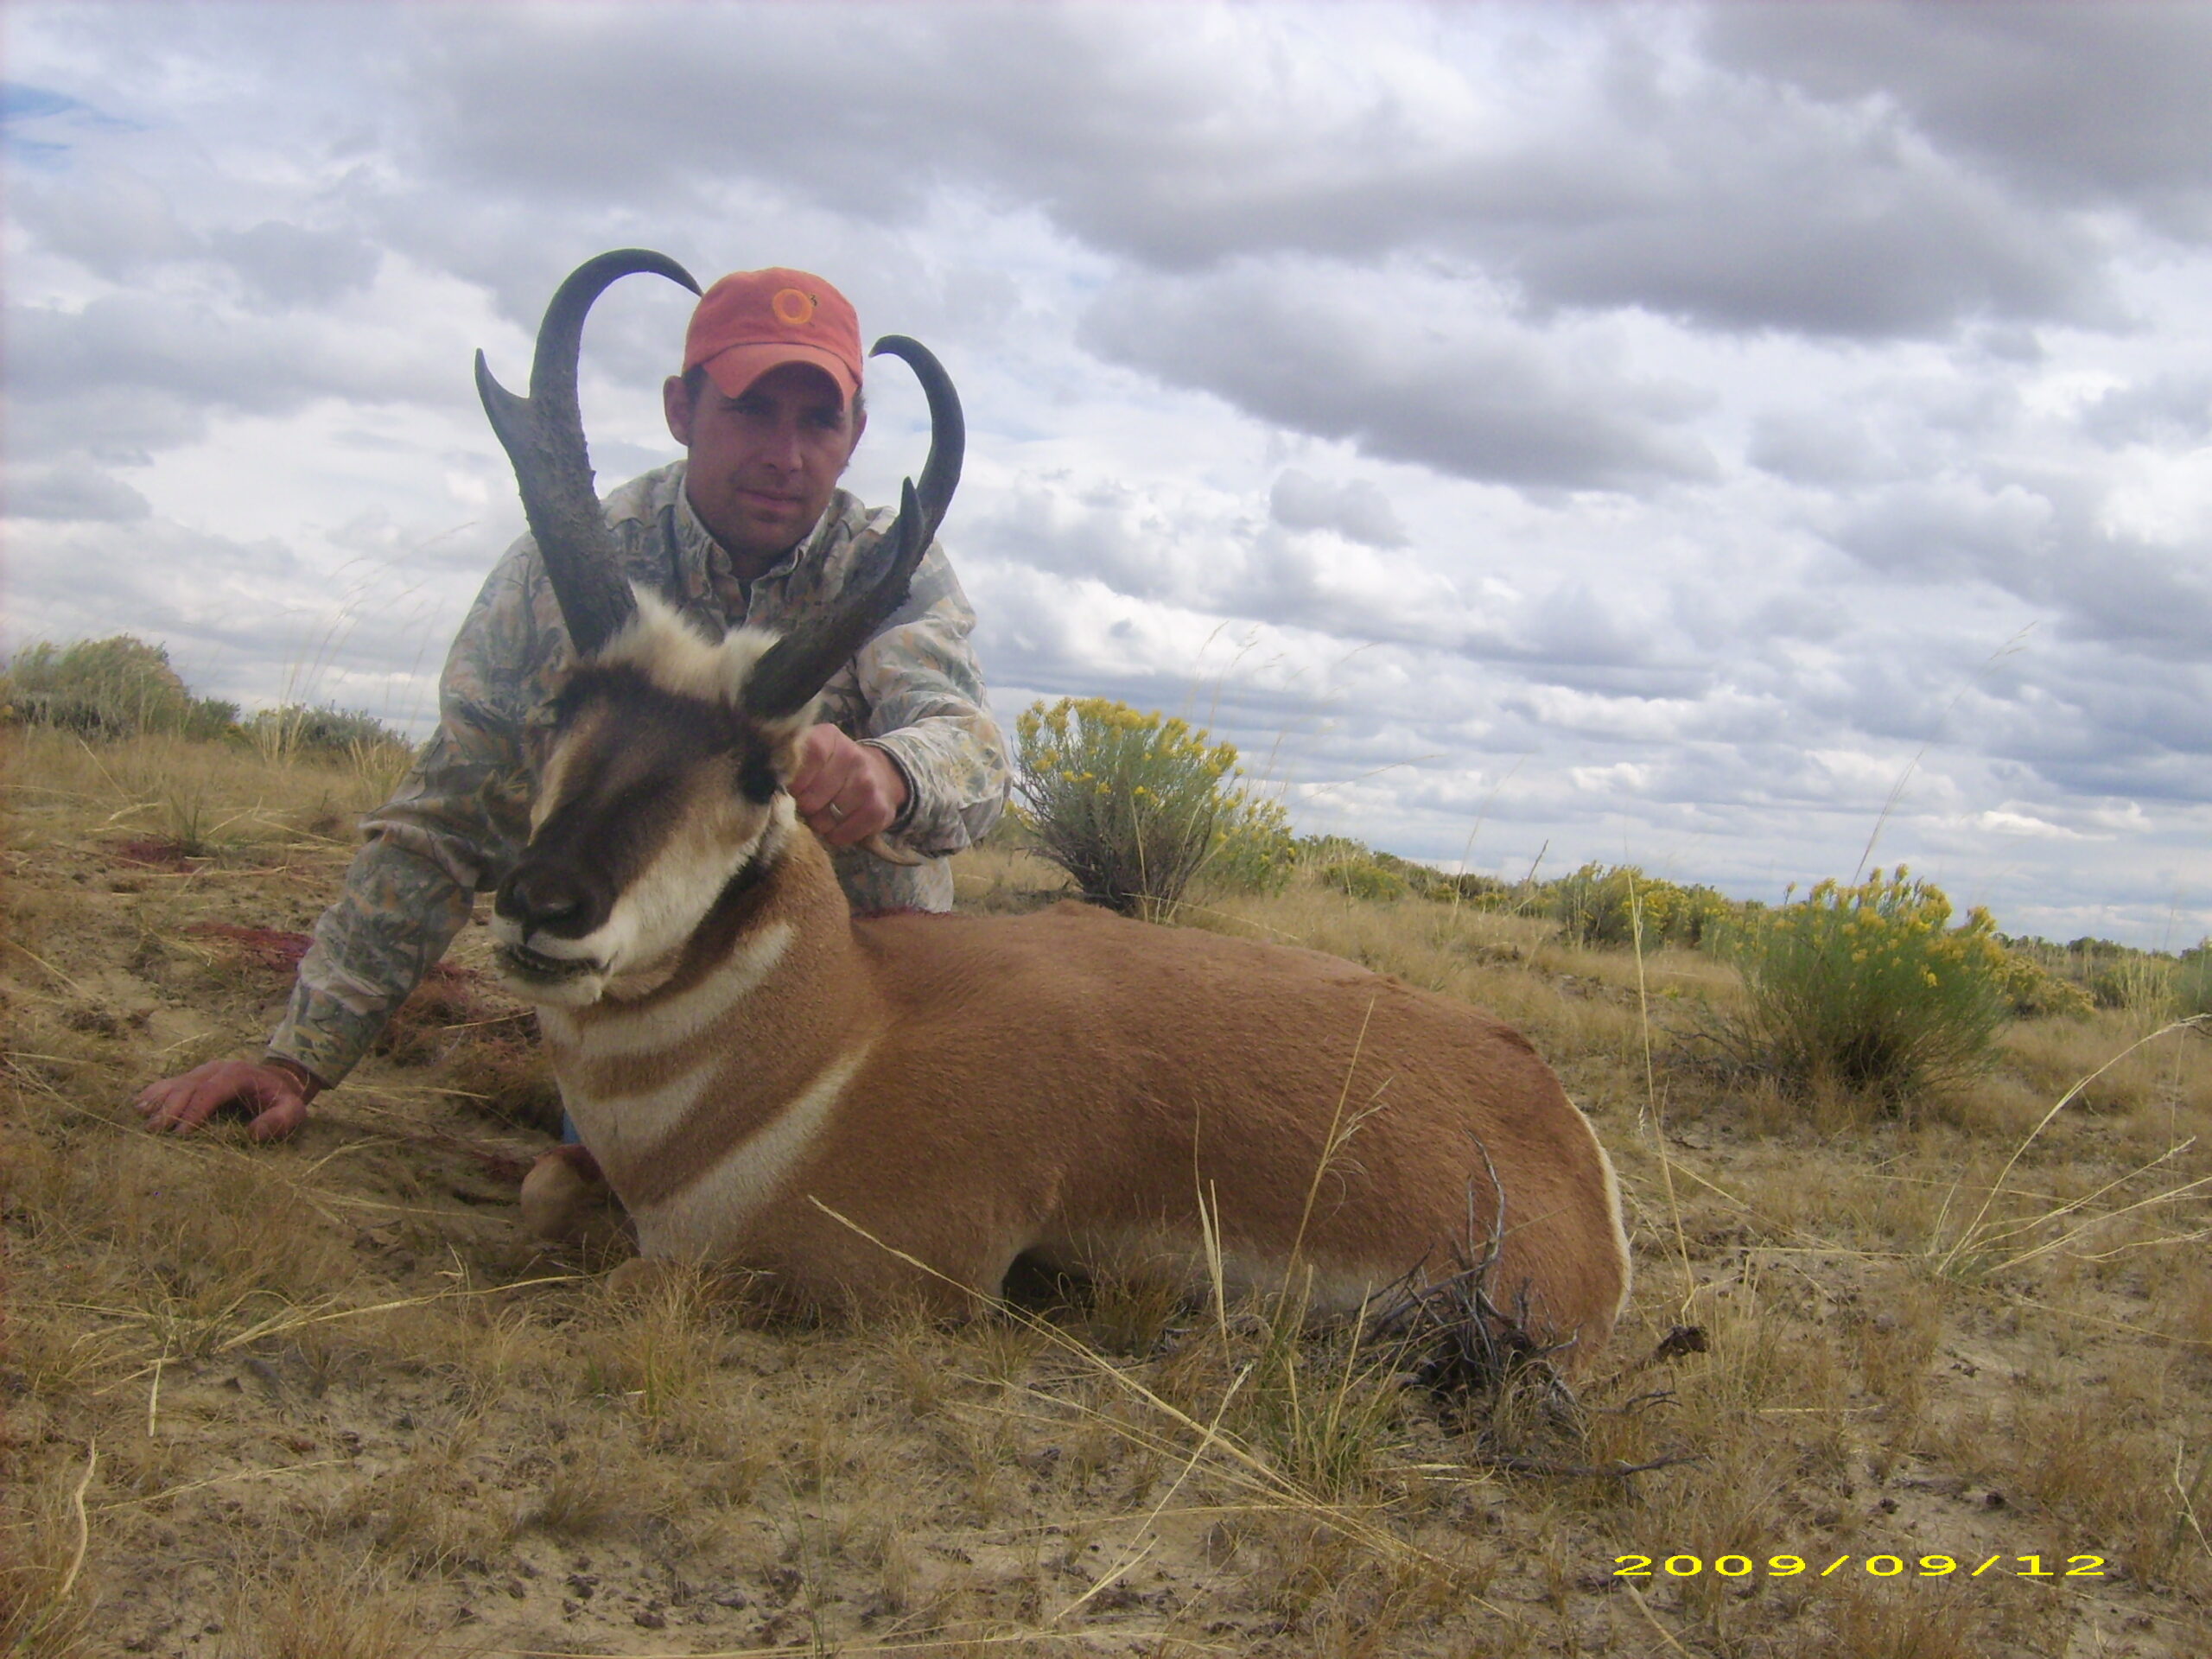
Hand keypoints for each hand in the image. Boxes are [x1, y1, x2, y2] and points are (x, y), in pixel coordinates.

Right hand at [136, 1058, 317, 1140]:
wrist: (279, 1079)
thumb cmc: (282, 1098)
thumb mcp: (293, 1110)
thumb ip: (280, 1120)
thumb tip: (253, 1134)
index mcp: (237, 1074)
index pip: (211, 1091)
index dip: (194, 1111)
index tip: (180, 1132)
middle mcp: (216, 1069)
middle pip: (188, 1087)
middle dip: (170, 1108)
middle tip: (154, 1130)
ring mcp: (202, 1071)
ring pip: (175, 1083)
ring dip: (158, 1100)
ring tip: (140, 1116)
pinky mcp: (194, 1077)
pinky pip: (171, 1082)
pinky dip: (155, 1093)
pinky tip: (139, 1104)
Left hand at [788, 724, 907, 847]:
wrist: (880, 774)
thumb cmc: (833, 767)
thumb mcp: (812, 752)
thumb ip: (791, 762)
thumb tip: (769, 781)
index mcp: (829, 738)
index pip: (806, 759)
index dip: (795, 782)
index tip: (794, 788)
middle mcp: (853, 757)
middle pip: (811, 797)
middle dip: (805, 806)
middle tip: (810, 803)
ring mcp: (868, 784)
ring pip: (826, 820)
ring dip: (820, 823)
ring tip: (825, 812)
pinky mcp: (879, 810)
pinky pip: (843, 835)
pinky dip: (837, 836)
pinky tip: (840, 824)